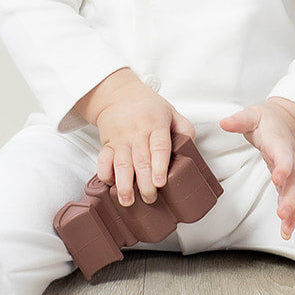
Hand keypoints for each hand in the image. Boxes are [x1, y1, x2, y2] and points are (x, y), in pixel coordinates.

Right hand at [74, 69, 194, 207]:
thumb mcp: (171, 112)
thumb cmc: (148, 106)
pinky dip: (104, 173)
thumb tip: (191, 148)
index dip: (160, 166)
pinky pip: (103, 159)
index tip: (160, 182)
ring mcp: (121, 139)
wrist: (118, 93)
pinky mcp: (107, 143)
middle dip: (144, 183)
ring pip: (121, 163)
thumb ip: (184, 129)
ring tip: (127, 201)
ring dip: (124, 184)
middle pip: (141, 160)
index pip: (159, 147)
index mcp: (156, 125)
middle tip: (149, 198)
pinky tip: (109, 184)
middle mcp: (137, 133)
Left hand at [219, 98, 294, 239]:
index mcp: (280, 143)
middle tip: (282, 213)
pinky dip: (293, 216)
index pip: (284, 155)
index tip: (278, 177)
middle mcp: (291, 160)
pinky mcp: (291, 181)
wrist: (292, 121)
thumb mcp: (254, 114)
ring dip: (293, 211)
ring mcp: (294, 172)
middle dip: (291, 197)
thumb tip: (224, 122)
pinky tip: (286, 231)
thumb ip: (240, 120)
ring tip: (286, 228)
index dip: (283, 166)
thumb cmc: (270, 120)